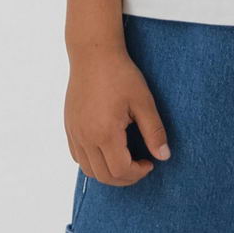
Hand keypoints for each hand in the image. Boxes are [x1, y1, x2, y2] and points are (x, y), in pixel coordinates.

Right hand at [65, 50, 170, 185]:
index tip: (150, 162)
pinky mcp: (69, 127)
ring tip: (125, 160)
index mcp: (105, 132)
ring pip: (88, 170)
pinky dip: (93, 162)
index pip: (121, 171)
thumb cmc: (120, 74)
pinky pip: (78, 157)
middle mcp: (85, 137)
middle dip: (126, 178)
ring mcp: (74, 133)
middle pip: (104, 176)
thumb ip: (154, 132)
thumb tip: (164, 156)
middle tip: (141, 166)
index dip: (138, 173)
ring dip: (108, 173)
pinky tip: (108, 150)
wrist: (93, 54)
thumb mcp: (144, 102)